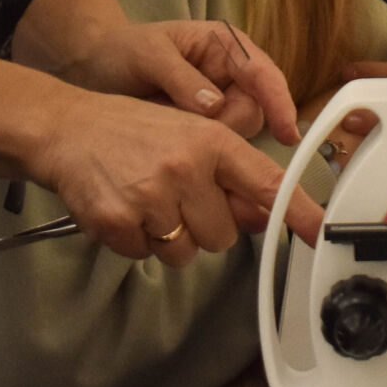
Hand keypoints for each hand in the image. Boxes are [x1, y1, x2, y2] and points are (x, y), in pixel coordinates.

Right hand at [28, 83, 324, 264]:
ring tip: (150, 201)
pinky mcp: (117, 222)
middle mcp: (185, 167)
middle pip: (224, 236)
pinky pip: (146, 257)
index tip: (318, 231)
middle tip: (177, 196)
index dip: (296, 211)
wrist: (68, 129)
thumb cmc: (134, 131)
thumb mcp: (189, 135)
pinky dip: (137, 242)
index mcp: (211, 140)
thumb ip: (228, 177)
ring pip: (186, 253)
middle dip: (204, 225)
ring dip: (171, 239)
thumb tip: (262, 217)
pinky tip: (126, 209)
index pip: (265, 182)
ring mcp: (150, 196)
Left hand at [112, 19, 302, 146]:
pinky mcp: (203, 129)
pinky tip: (167, 143)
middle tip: (184, 131)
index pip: (264, 74)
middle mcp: (230, 75)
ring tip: (164, 127)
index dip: (280, 103)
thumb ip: (181, 78)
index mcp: (226, 46)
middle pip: (252, 112)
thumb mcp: (149, 55)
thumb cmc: (123, 50)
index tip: (287, 133)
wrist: (93, 68)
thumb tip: (215, 107)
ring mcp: (218, 103)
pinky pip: (214, 147)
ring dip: (205, 140)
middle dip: (224, 128)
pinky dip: (195, 151)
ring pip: (234, 135)